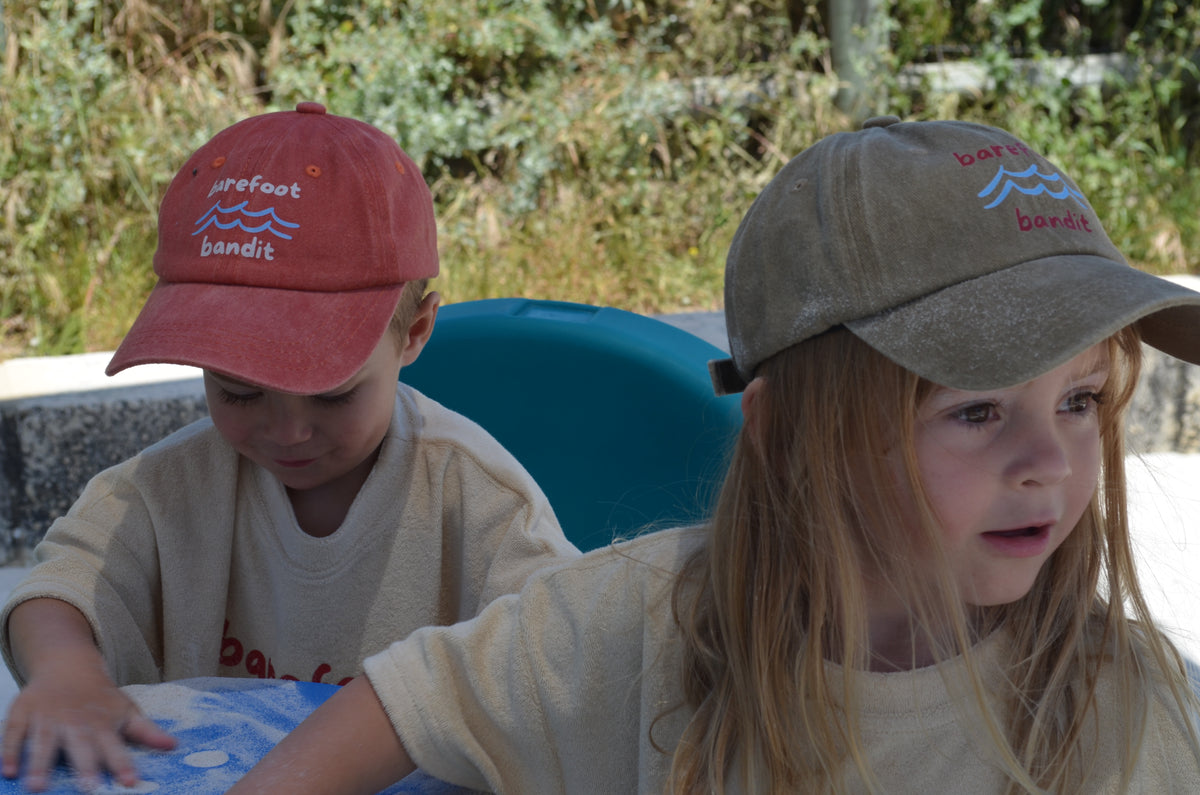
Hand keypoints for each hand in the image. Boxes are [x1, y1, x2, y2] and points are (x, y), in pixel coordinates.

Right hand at [1, 665, 175, 791]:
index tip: (131, 783)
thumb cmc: (100, 697)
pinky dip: (9, 750)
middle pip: (80, 745)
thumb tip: (173, 745)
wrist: (68, 664)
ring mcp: (48, 717)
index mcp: (102, 724)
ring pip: (43, 741)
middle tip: (88, 789)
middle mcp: (75, 722)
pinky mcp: (24, 712)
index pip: (115, 747)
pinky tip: (8, 771)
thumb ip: (146, 731)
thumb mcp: (126, 710)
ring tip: (36, 788)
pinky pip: (14, 732)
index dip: (123, 764)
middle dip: (84, 766)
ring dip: (40, 764)